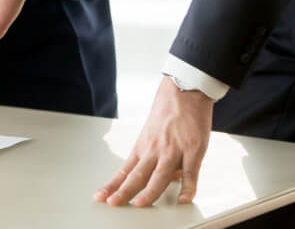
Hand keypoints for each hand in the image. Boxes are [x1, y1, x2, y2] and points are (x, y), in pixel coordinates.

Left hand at [96, 76, 213, 206]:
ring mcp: (173, 150)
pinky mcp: (193, 149)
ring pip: (159, 176)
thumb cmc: (168, 108)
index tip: (101, 197)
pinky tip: (184, 199)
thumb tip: (161, 176)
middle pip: (137, 175)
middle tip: (113, 204)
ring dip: (149, 192)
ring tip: (140, 205)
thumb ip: (153, 155)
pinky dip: (188, 188)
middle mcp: (155, 149)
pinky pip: (191, 172)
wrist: (184, 88)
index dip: (113, 185)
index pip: (125, 171)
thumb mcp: (152, 131)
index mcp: (143, 146)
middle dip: (124, 191)